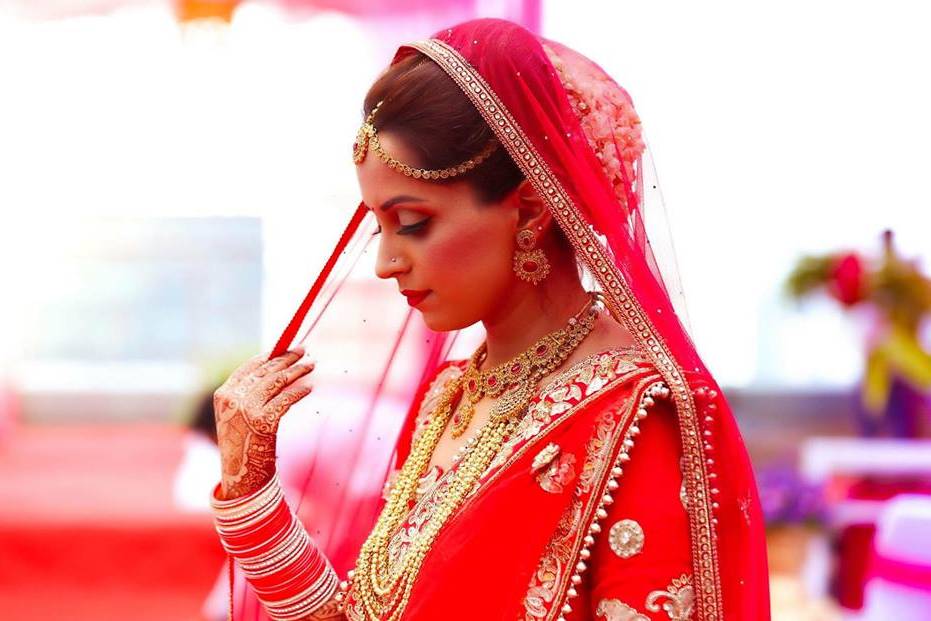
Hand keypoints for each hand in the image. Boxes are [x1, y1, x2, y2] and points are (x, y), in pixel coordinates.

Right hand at [213, 345, 314, 497]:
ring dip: (297, 370)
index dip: (269, 356)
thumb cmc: (243, 445)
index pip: (249, 367)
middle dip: (286, 358)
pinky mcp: (262, 421)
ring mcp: (246, 410)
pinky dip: (300, 391)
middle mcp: (232, 399)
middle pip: (265, 371)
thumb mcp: (236, 416)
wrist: (241, 477)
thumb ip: (247, 394)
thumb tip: (274, 369)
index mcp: (223, 394)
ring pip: (277, 381)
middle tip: (303, 350)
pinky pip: (286, 399)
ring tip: (311, 364)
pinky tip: (309, 388)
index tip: (285, 348)